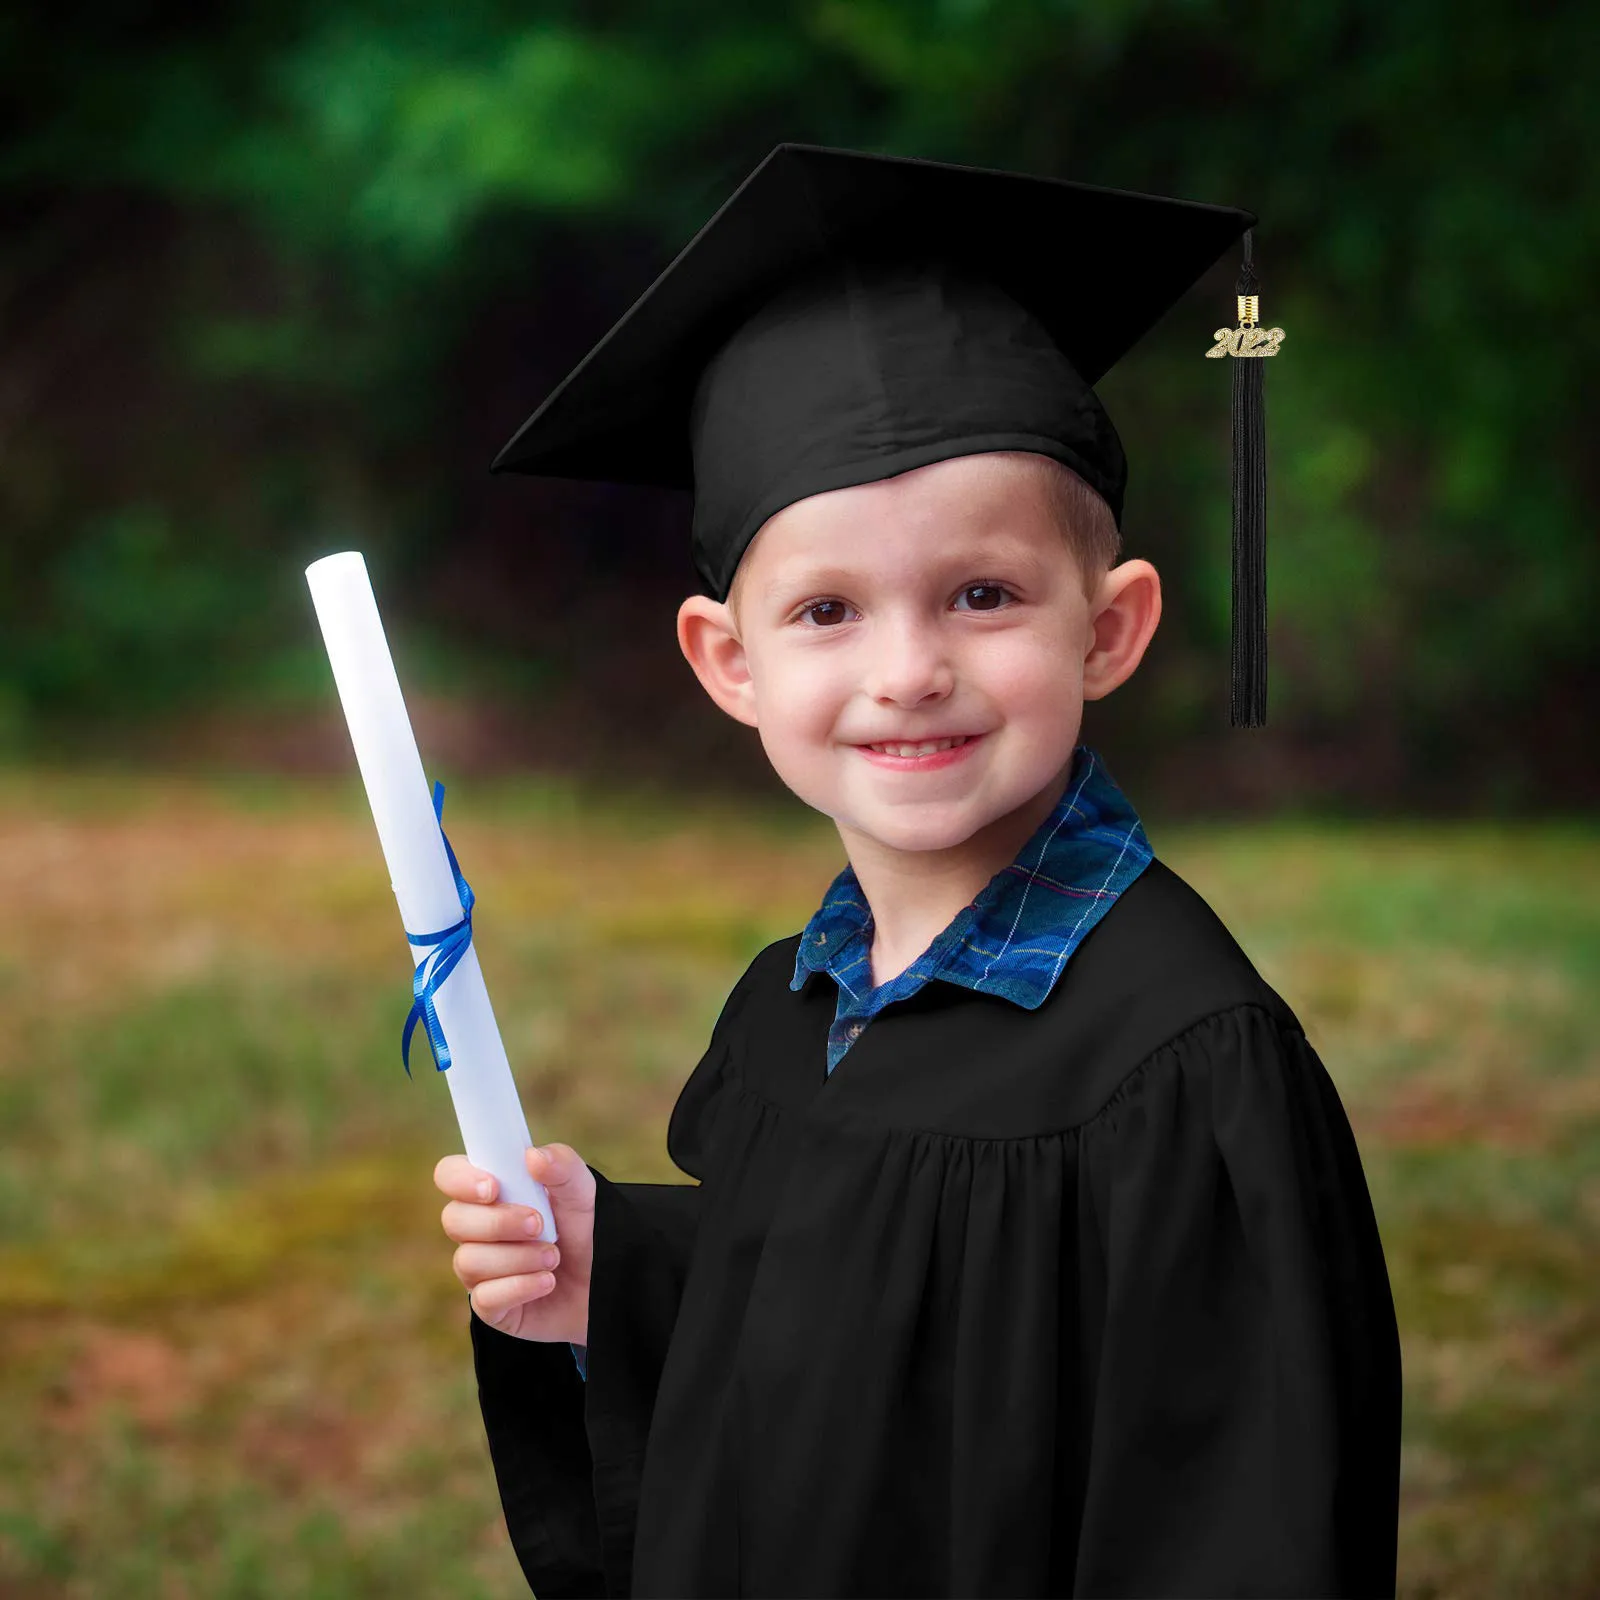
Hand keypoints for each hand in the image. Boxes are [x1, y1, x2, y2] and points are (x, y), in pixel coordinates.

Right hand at [434, 1143, 594, 1343]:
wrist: (607, 1282)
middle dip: (498, 1222)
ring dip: (517, 1258)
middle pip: (454, 1219)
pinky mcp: (491, 1306)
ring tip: (553, 1257)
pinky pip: (484, 1299)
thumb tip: (532, 1156)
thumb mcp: (583, 1192)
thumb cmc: (587, 1229)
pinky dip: (520, 1287)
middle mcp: (477, 1229)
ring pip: (468, 1261)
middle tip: (538, 1225)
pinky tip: (547, 1282)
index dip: (461, 1180)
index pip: (449, 1174)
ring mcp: (480, 1269)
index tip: (493, 1188)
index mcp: (491, 1191)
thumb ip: (562, 1166)